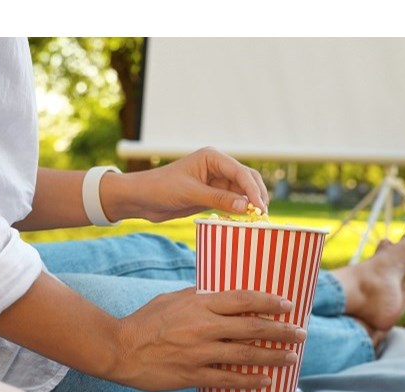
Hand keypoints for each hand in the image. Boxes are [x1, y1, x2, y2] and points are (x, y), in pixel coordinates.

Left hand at [106, 147, 268, 221]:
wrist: (141, 198)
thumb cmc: (161, 188)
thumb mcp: (190, 193)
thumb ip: (219, 199)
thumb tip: (246, 207)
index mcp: (212, 158)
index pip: (240, 172)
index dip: (253, 190)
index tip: (260, 207)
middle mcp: (217, 167)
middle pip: (246, 180)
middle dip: (256, 195)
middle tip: (263, 215)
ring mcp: (215, 182)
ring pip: (241, 192)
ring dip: (250, 204)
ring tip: (258, 219)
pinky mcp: (211, 195)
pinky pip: (232, 202)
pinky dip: (240, 210)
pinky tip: (245, 220)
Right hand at [111, 288, 306, 391]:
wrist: (119, 349)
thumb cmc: (146, 321)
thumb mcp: (173, 299)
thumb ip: (200, 296)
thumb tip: (224, 292)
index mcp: (200, 304)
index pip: (243, 299)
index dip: (270, 302)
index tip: (289, 305)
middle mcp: (203, 327)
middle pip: (252, 327)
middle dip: (282, 330)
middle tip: (302, 332)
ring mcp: (199, 352)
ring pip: (246, 354)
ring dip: (274, 356)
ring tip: (292, 357)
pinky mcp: (192, 375)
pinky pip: (228, 379)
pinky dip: (250, 380)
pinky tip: (266, 380)